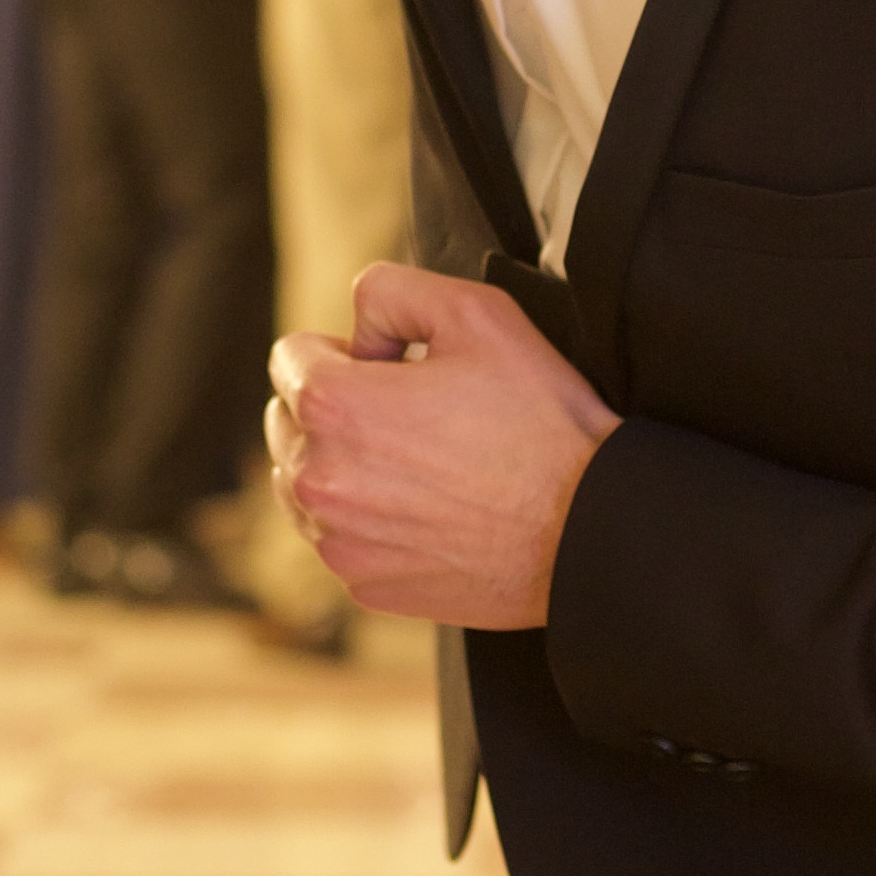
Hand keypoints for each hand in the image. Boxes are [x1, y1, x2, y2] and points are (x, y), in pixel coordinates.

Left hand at [271, 263, 614, 629]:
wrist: (587, 526)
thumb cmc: (539, 416)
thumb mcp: (476, 310)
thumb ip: (389, 290)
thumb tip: (356, 334)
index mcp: (332, 406)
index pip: (290, 355)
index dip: (348, 350)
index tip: (399, 367)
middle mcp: (318, 479)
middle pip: (287, 420)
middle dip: (336, 407)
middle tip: (414, 413)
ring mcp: (338, 540)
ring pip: (303, 482)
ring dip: (343, 463)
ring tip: (419, 462)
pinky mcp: (364, 584)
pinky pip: (339, 536)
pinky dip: (367, 519)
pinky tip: (428, 509)